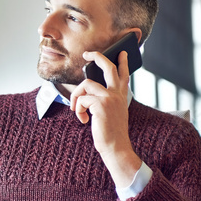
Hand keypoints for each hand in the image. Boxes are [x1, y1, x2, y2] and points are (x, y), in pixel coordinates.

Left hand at [69, 49, 142, 186]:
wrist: (116, 148)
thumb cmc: (111, 133)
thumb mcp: (112, 113)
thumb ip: (105, 100)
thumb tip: (88, 89)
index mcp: (121, 96)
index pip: (124, 74)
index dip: (123, 62)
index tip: (122, 52)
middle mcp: (117, 94)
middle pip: (107, 67)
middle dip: (97, 56)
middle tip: (87, 54)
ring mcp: (109, 97)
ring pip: (86, 84)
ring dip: (76, 96)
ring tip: (76, 109)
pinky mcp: (100, 104)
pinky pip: (81, 99)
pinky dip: (77, 110)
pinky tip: (84, 120)